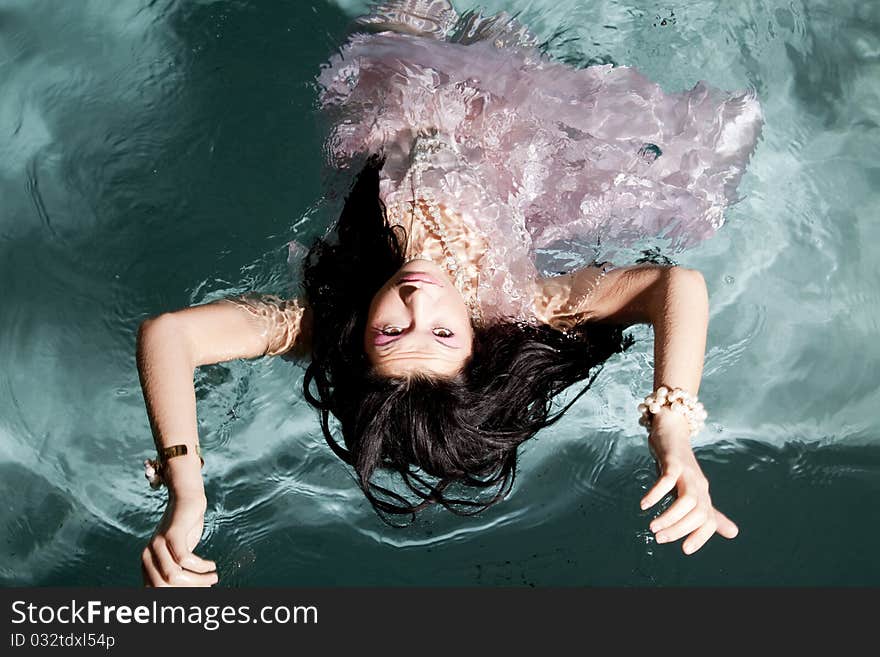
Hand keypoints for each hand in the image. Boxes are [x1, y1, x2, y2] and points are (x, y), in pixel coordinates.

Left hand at [141, 491, 217, 586]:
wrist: (187, 498)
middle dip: (190, 589)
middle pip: (164, 587)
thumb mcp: (178, 554)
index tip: (199, 591)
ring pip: (174, 577)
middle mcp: (148, 556)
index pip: (156, 591)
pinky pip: (184, 559)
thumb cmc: (185, 529)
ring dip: (198, 580)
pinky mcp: (172, 533)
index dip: (179, 595)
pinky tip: (211, 564)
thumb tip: (191, 591)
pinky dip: (200, 566)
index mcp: (147, 565)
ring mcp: (158, 544)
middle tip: (209, 586)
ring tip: (213, 576)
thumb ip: (177, 572)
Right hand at [640, 412, 738, 554]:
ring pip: (687, 499)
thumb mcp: (692, 491)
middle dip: (680, 529)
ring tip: (653, 526)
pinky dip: (656, 493)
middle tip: (660, 538)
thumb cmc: (679, 466)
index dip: (700, 537)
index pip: (708, 520)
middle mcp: (698, 484)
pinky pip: (667, 479)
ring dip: (670, 516)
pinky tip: (644, 505)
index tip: (685, 550)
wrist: (671, 433)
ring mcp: (686, 472)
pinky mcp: (673, 461)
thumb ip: (709, 513)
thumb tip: (734, 533)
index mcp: (703, 494)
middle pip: (698, 512)